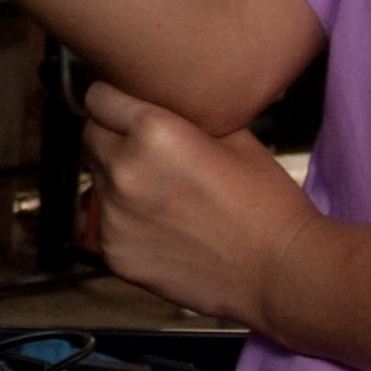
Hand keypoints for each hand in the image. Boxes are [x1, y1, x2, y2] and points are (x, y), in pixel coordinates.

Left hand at [80, 78, 320, 325]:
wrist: (278, 272)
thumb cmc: (265, 202)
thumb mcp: (233, 134)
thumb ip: (184, 113)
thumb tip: (159, 100)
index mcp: (153, 132)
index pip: (99, 98)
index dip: (116, 101)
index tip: (125, 107)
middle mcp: (124, 170)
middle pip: (92, 137)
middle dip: (114, 138)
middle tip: (150, 153)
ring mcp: (113, 215)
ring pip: (97, 180)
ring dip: (119, 180)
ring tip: (163, 194)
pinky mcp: (114, 252)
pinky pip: (104, 221)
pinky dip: (125, 220)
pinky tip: (164, 227)